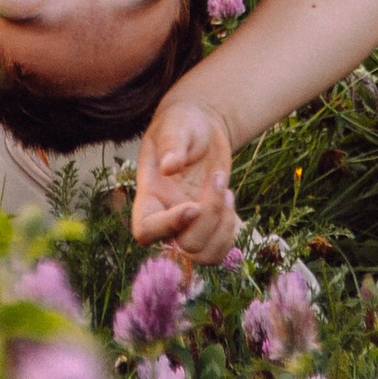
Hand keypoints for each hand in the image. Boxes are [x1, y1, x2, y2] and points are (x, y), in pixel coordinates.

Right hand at [133, 96, 237, 263]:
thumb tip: (169, 166)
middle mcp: (166, 216)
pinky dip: (231, 231)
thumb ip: (172, 143)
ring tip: (227, 191)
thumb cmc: (184, 122)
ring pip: (203, 256)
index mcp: (149, 195)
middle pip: (184, 246)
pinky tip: (230, 198)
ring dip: (222, 228)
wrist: (203, 126)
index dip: (168, 227)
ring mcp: (188, 225)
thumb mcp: (177, 123)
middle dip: (209, 216)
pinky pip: (220, 251)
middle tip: (218, 178)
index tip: (192, 206)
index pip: (146, 231)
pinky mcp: (209, 227)